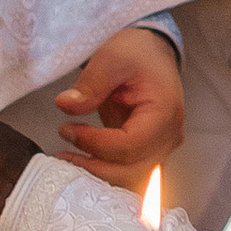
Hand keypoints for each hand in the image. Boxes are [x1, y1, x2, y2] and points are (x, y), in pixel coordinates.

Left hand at [57, 27, 186, 184]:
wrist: (150, 53)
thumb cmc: (137, 53)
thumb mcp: (110, 59)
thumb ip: (90, 85)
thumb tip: (65, 105)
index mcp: (165, 113)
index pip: (130, 145)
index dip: (95, 143)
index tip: (67, 130)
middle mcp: (169, 136)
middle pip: (132, 169)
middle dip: (93, 166)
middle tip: (62, 154)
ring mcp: (161, 146)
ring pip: (129, 176)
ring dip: (97, 172)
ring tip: (67, 158)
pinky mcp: (149, 151)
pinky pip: (127, 170)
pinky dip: (103, 169)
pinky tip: (80, 159)